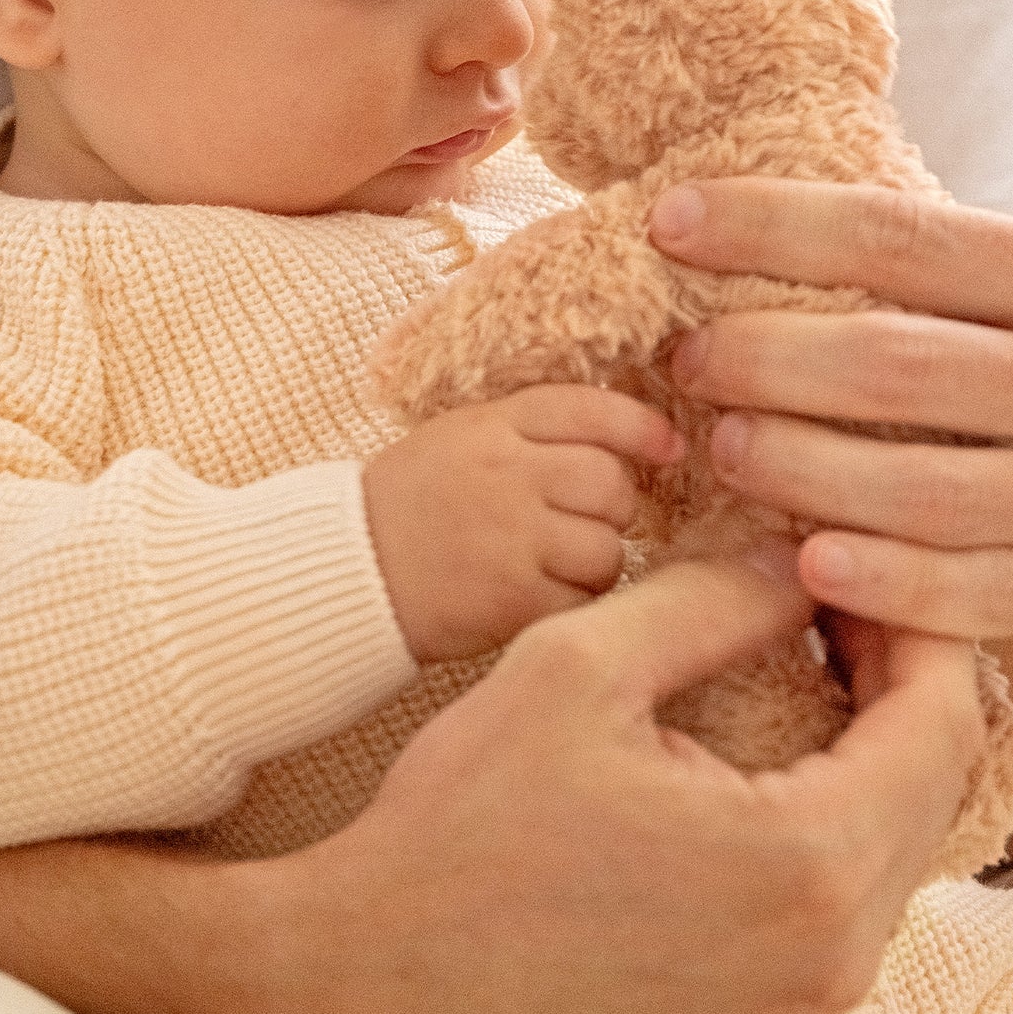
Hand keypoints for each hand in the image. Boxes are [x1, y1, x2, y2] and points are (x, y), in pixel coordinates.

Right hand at [255, 554, 981, 1013]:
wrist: (379, 975)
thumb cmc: (464, 824)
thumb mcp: (578, 665)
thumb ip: (709, 602)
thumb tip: (791, 563)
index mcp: (805, 864)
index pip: (937, 720)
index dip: (909, 622)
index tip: (851, 564)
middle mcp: (829, 956)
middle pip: (925, 786)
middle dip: (890, 680)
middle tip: (823, 603)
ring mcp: (797, 1006)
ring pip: (887, 851)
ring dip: (859, 751)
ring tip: (792, 671)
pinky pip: (837, 911)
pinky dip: (821, 822)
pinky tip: (752, 767)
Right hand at [362, 385, 682, 660]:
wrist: (345, 571)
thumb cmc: (409, 504)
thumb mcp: (460, 438)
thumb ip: (531, 433)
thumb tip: (629, 441)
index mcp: (492, 425)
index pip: (591, 410)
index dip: (641, 428)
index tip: (667, 449)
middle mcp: (506, 473)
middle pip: (610, 482)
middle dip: (613, 507)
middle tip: (582, 523)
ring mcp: (511, 536)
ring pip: (607, 547)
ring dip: (595, 562)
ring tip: (554, 566)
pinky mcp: (512, 598)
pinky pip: (582, 599)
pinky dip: (572, 603)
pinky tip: (537, 597)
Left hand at [649, 178, 1012, 640]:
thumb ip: (929, 265)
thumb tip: (733, 219)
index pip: (897, 236)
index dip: (772, 226)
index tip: (670, 222)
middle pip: (894, 363)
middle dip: (768, 358)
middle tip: (689, 358)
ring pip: (922, 488)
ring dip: (804, 470)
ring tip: (725, 448)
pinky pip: (979, 594)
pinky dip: (890, 584)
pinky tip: (809, 563)